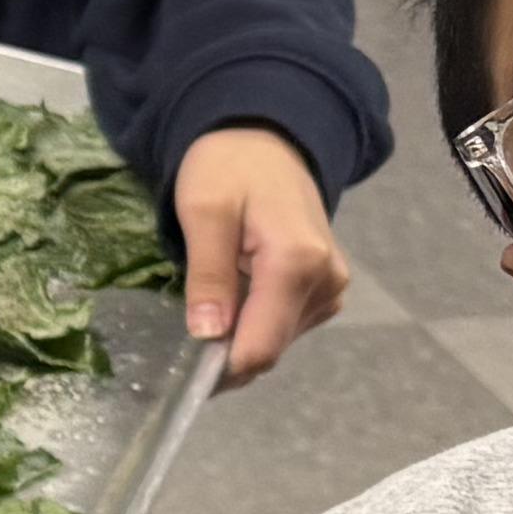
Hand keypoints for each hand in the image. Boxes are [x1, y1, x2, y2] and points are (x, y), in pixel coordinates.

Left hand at [172, 125, 346, 377]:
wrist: (266, 141)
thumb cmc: (228, 167)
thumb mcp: (204, 211)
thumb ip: (209, 274)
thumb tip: (208, 335)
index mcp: (298, 263)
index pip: (261, 346)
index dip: (220, 368)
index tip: (182, 372)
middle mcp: (326, 282)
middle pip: (269, 347)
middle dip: (226, 354)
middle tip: (182, 339)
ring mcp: (330, 287)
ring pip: (276, 340)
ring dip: (239, 338)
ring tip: (207, 307)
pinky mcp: (326, 288)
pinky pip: (284, 324)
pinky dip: (254, 323)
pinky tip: (231, 299)